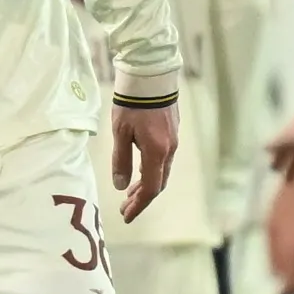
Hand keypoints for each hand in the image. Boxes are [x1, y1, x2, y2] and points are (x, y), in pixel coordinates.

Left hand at [110, 100, 178, 223]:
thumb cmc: (132, 104)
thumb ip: (121, 160)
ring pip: (162, 172)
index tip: (126, 215)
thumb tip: (121, 186)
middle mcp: (169, 151)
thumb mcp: (120, 133)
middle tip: (125, 208)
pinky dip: (151, 172)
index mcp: (157, 153)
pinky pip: (163, 161)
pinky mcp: (172, 134)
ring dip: (146, 186)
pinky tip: (139, 173)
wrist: (152, 78)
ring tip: (129, 194)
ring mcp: (173, 142)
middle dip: (142, 199)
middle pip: (158, 183)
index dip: (139, 205)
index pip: (151, 189)